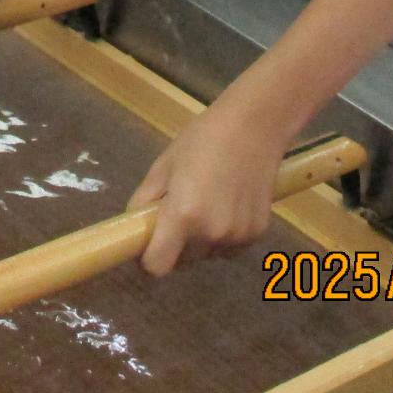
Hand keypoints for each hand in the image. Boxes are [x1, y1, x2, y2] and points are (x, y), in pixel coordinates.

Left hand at [127, 105, 293, 273]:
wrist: (254, 126)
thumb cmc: (202, 139)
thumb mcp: (163, 167)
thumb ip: (143, 202)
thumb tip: (134, 227)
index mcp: (184, 215)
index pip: (157, 266)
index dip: (148, 259)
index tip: (147, 243)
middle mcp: (212, 233)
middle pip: (183, 261)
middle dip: (175, 244)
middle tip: (178, 212)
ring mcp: (238, 236)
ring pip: (207, 254)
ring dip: (201, 240)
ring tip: (207, 202)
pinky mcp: (258, 233)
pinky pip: (229, 247)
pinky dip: (224, 235)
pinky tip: (228, 203)